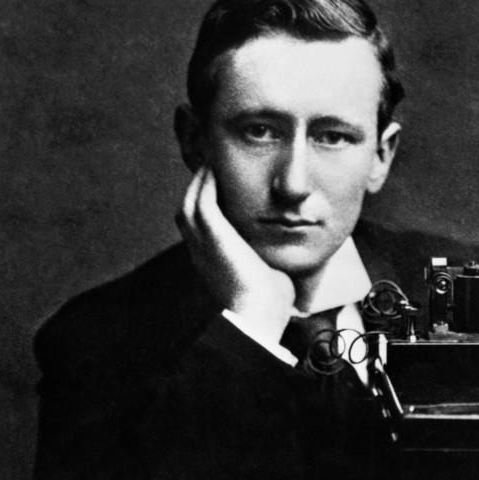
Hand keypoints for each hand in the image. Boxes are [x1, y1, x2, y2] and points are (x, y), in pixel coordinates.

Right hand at [176, 167, 294, 341]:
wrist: (259, 317)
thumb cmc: (269, 306)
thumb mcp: (269, 278)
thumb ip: (272, 264)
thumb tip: (291, 261)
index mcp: (211, 263)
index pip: (200, 229)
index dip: (206, 208)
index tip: (220, 189)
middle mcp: (201, 252)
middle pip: (188, 212)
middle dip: (197, 188)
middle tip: (211, 167)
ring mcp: (203, 244)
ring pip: (190, 203)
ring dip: (199, 181)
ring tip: (212, 162)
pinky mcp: (214, 236)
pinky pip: (202, 201)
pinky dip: (205, 183)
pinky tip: (215, 168)